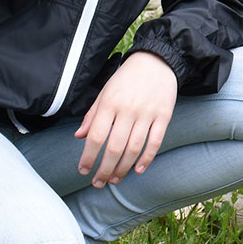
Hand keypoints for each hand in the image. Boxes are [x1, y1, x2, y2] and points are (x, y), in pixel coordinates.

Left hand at [75, 51, 177, 186]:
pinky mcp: (163, 116)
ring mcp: (147, 114)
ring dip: (123, 168)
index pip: (95, 136)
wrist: (156, 60)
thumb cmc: (126, 78)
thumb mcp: (104, 92)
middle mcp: (127, 110)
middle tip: (98, 182)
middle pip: (114, 147)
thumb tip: (79, 137)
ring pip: (134, 148)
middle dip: (105, 169)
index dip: (88, 157)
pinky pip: (155, 142)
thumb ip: (92, 115)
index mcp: (109, 103)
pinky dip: (147, 158)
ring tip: (115, 179)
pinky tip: (137, 170)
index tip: (83, 170)